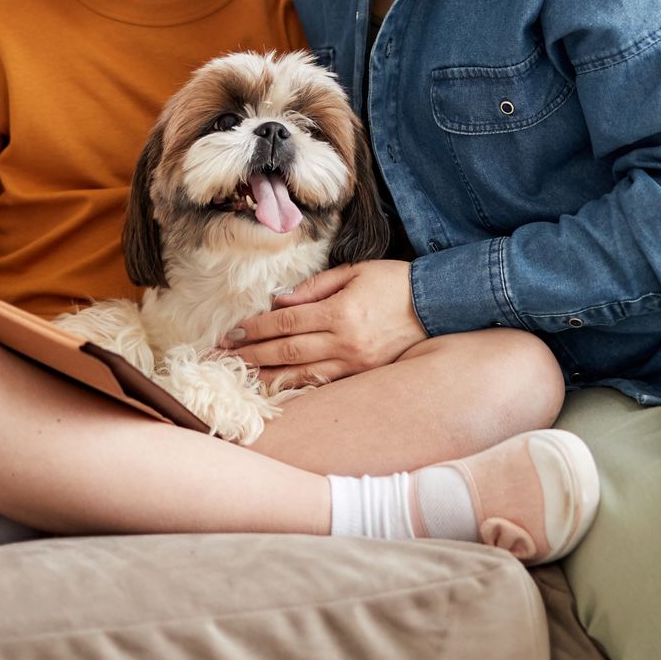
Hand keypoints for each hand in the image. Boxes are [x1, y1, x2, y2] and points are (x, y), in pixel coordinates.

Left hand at [224, 260, 425, 388]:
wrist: (437, 306)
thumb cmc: (395, 282)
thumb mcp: (355, 271)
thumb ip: (315, 287)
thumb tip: (279, 301)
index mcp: (340, 312)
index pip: (286, 323)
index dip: (256, 328)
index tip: (233, 332)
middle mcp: (345, 342)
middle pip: (286, 350)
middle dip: (251, 354)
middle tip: (223, 356)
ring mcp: (354, 363)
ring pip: (300, 374)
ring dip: (266, 376)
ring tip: (240, 376)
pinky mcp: (363, 375)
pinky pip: (323, 385)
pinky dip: (296, 387)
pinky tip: (277, 387)